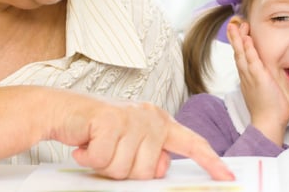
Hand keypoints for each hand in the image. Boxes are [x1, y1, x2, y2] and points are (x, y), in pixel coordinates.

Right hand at [50, 94, 233, 180]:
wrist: (62, 111)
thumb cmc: (95, 131)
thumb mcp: (128, 144)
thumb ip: (149, 156)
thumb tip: (162, 168)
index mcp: (159, 122)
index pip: (192, 143)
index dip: (211, 161)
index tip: (227, 176)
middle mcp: (149, 117)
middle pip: (148, 171)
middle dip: (123, 171)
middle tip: (108, 154)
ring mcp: (131, 117)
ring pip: (125, 169)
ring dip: (104, 165)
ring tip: (96, 146)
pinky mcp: (109, 120)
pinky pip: (104, 159)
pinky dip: (89, 157)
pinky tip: (84, 143)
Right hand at [228, 20, 288, 145]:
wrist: (267, 123)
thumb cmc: (268, 110)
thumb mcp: (263, 91)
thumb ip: (262, 81)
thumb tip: (265, 75)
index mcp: (247, 78)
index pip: (241, 57)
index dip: (239, 44)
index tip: (238, 33)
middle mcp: (246, 75)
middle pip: (237, 52)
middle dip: (235, 38)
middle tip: (232, 24)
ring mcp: (251, 76)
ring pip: (242, 53)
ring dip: (239, 38)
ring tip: (236, 26)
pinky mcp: (258, 78)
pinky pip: (252, 60)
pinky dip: (248, 49)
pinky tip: (247, 39)